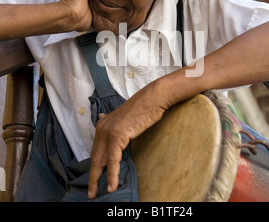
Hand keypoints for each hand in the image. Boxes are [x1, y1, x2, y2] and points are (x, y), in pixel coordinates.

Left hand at [88, 79, 172, 198]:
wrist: (151, 99)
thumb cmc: (142, 109)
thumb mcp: (124, 117)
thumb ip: (112, 123)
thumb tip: (101, 118)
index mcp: (102, 125)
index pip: (96, 150)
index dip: (94, 167)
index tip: (93, 181)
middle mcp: (102, 128)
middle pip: (95, 158)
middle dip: (93, 177)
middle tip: (91, 193)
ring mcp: (108, 131)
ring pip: (101, 161)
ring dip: (98, 181)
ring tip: (96, 195)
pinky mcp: (117, 135)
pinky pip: (113, 160)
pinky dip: (112, 175)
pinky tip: (111, 186)